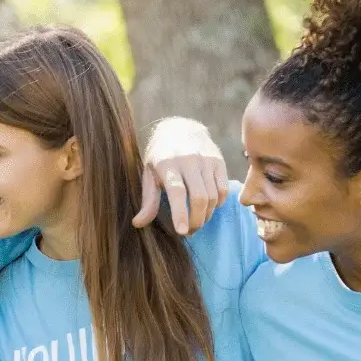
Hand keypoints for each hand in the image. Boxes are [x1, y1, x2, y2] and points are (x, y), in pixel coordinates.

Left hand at [138, 117, 228, 235]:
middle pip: (199, 197)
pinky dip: (217, 203)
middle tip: (189, 232)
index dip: (180, 213)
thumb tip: (137, 223)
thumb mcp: (149, 174)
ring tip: (197, 222)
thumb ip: (147, 200)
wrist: (180, 128)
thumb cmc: (160, 156)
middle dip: (196, 220)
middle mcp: (189, 161)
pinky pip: (223, 189)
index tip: (182, 231)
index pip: (177, 192)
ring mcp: (206, 161)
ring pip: (212, 196)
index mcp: (167, 164)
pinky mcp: (219, 162)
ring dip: (206, 215)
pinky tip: (209, 207)